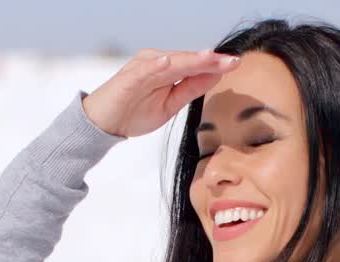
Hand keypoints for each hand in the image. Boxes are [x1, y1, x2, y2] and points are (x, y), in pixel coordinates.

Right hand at [82, 49, 241, 138]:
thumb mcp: (170, 104)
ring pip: (170, 62)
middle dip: (209, 60)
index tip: (236, 63)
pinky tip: (168, 62)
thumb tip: (216, 75)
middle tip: (232, 60)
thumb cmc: (134, 113)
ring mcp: (141, 69)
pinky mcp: (127, 79)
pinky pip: (143, 71)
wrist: (103, 125)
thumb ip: (191, 89)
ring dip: (190, 58)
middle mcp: (155, 63)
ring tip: (210, 57)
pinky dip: (155, 65)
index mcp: (166, 69)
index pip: (194, 65)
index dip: (215, 64)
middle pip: (186, 60)